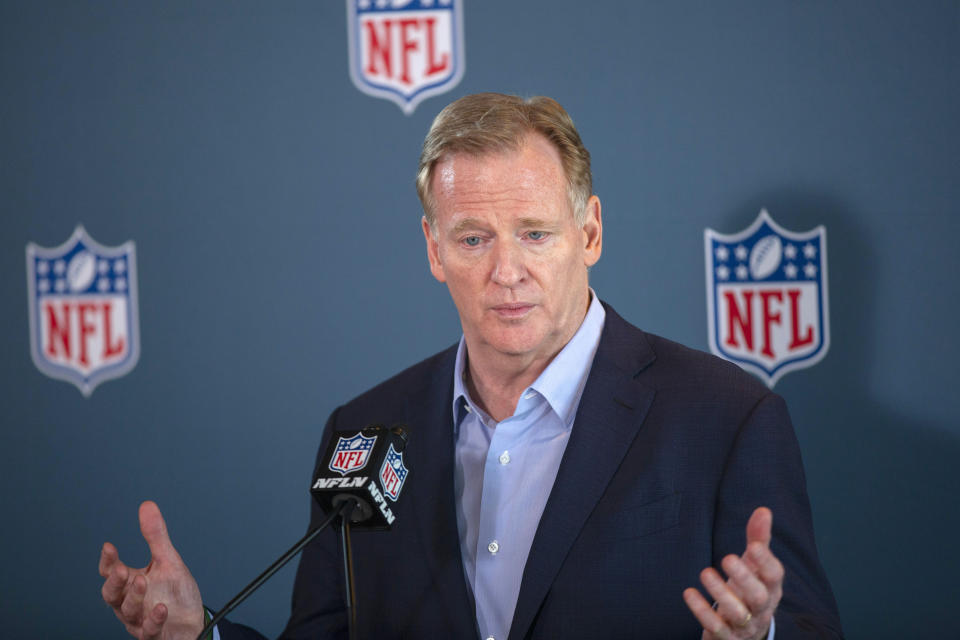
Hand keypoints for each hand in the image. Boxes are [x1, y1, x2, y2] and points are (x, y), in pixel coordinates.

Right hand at [100, 501, 204, 639]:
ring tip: (142, 581)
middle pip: (112, 595)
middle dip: (114, 582)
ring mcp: (141, 620)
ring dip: (134, 597)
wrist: (193, 621)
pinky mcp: (155, 635)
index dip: (108, 561)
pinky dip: (153, 620)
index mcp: (130, 584)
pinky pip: (149, 631)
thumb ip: (155, 537)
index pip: (111, 572)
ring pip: (128, 612)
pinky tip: (162, 608)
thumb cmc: (175, 593)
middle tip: (121, 569)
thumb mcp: (167, 561)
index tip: (109, 547)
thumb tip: (147, 505)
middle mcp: (130, 603)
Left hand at [683, 507, 783, 639]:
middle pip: (758, 596)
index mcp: (771, 588)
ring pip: (738, 614)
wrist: (745, 631)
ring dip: (721, 594)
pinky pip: (716, 628)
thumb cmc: (749, 589)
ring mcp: (745, 625)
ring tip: (705, 572)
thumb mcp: (755, 565)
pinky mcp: (727, 637)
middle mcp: (762, 608)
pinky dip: (702, 611)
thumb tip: (763, 510)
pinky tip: (689, 593)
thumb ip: (758, 539)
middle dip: (744, 578)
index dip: (766, 561)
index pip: (775, 576)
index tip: (754, 546)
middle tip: (727, 557)